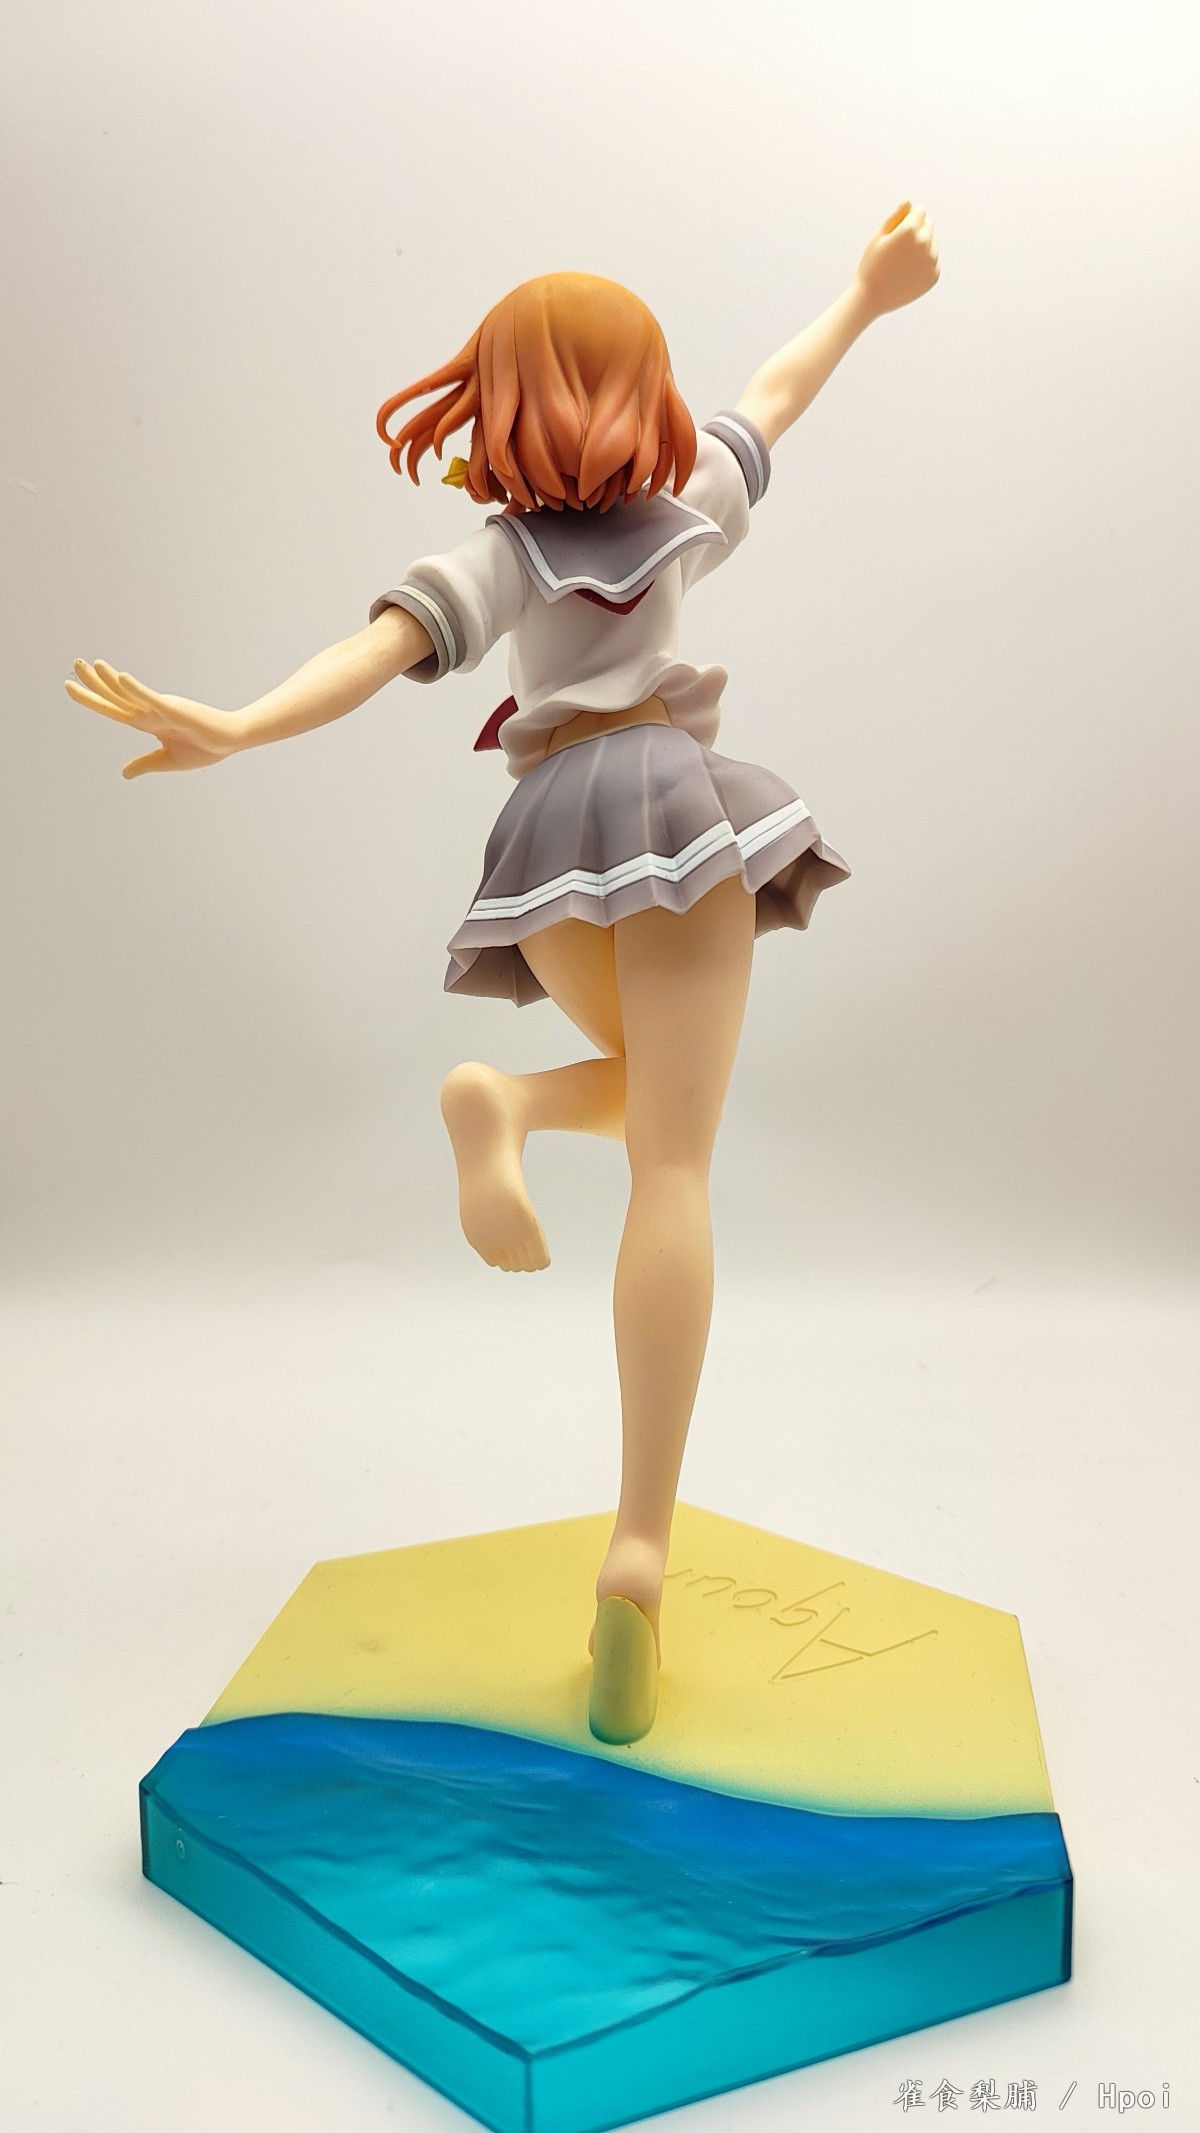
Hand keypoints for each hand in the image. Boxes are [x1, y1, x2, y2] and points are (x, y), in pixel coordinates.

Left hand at [63, 660, 244, 777]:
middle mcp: (149, 711)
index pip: (112, 708)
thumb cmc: (204, 748)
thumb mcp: (168, 760)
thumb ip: (145, 763)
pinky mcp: (175, 709)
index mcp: (146, 722)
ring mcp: (161, 708)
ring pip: (129, 693)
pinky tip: (121, 677)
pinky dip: (136, 689)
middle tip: (74, 664)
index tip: (69, 685)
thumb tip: (123, 773)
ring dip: (109, 679)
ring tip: (90, 664)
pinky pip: (151, 698)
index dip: (91, 698)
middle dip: (93, 681)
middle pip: (115, 695)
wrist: (231, 741)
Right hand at [855, 202, 939, 320]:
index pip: (919, 211)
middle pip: (929, 225)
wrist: (871, 298)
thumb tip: (910, 203)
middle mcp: (924, 244)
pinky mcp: (934, 276)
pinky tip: (908, 272)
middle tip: (899, 247)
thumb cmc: (871, 264)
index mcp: (909, 231)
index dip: (907, 218)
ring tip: (903, 261)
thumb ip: (895, 216)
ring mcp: (931, 261)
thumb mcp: (878, 236)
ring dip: (922, 246)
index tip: (897, 230)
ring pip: (933, 242)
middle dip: (917, 230)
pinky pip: (933, 261)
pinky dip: (924, 263)